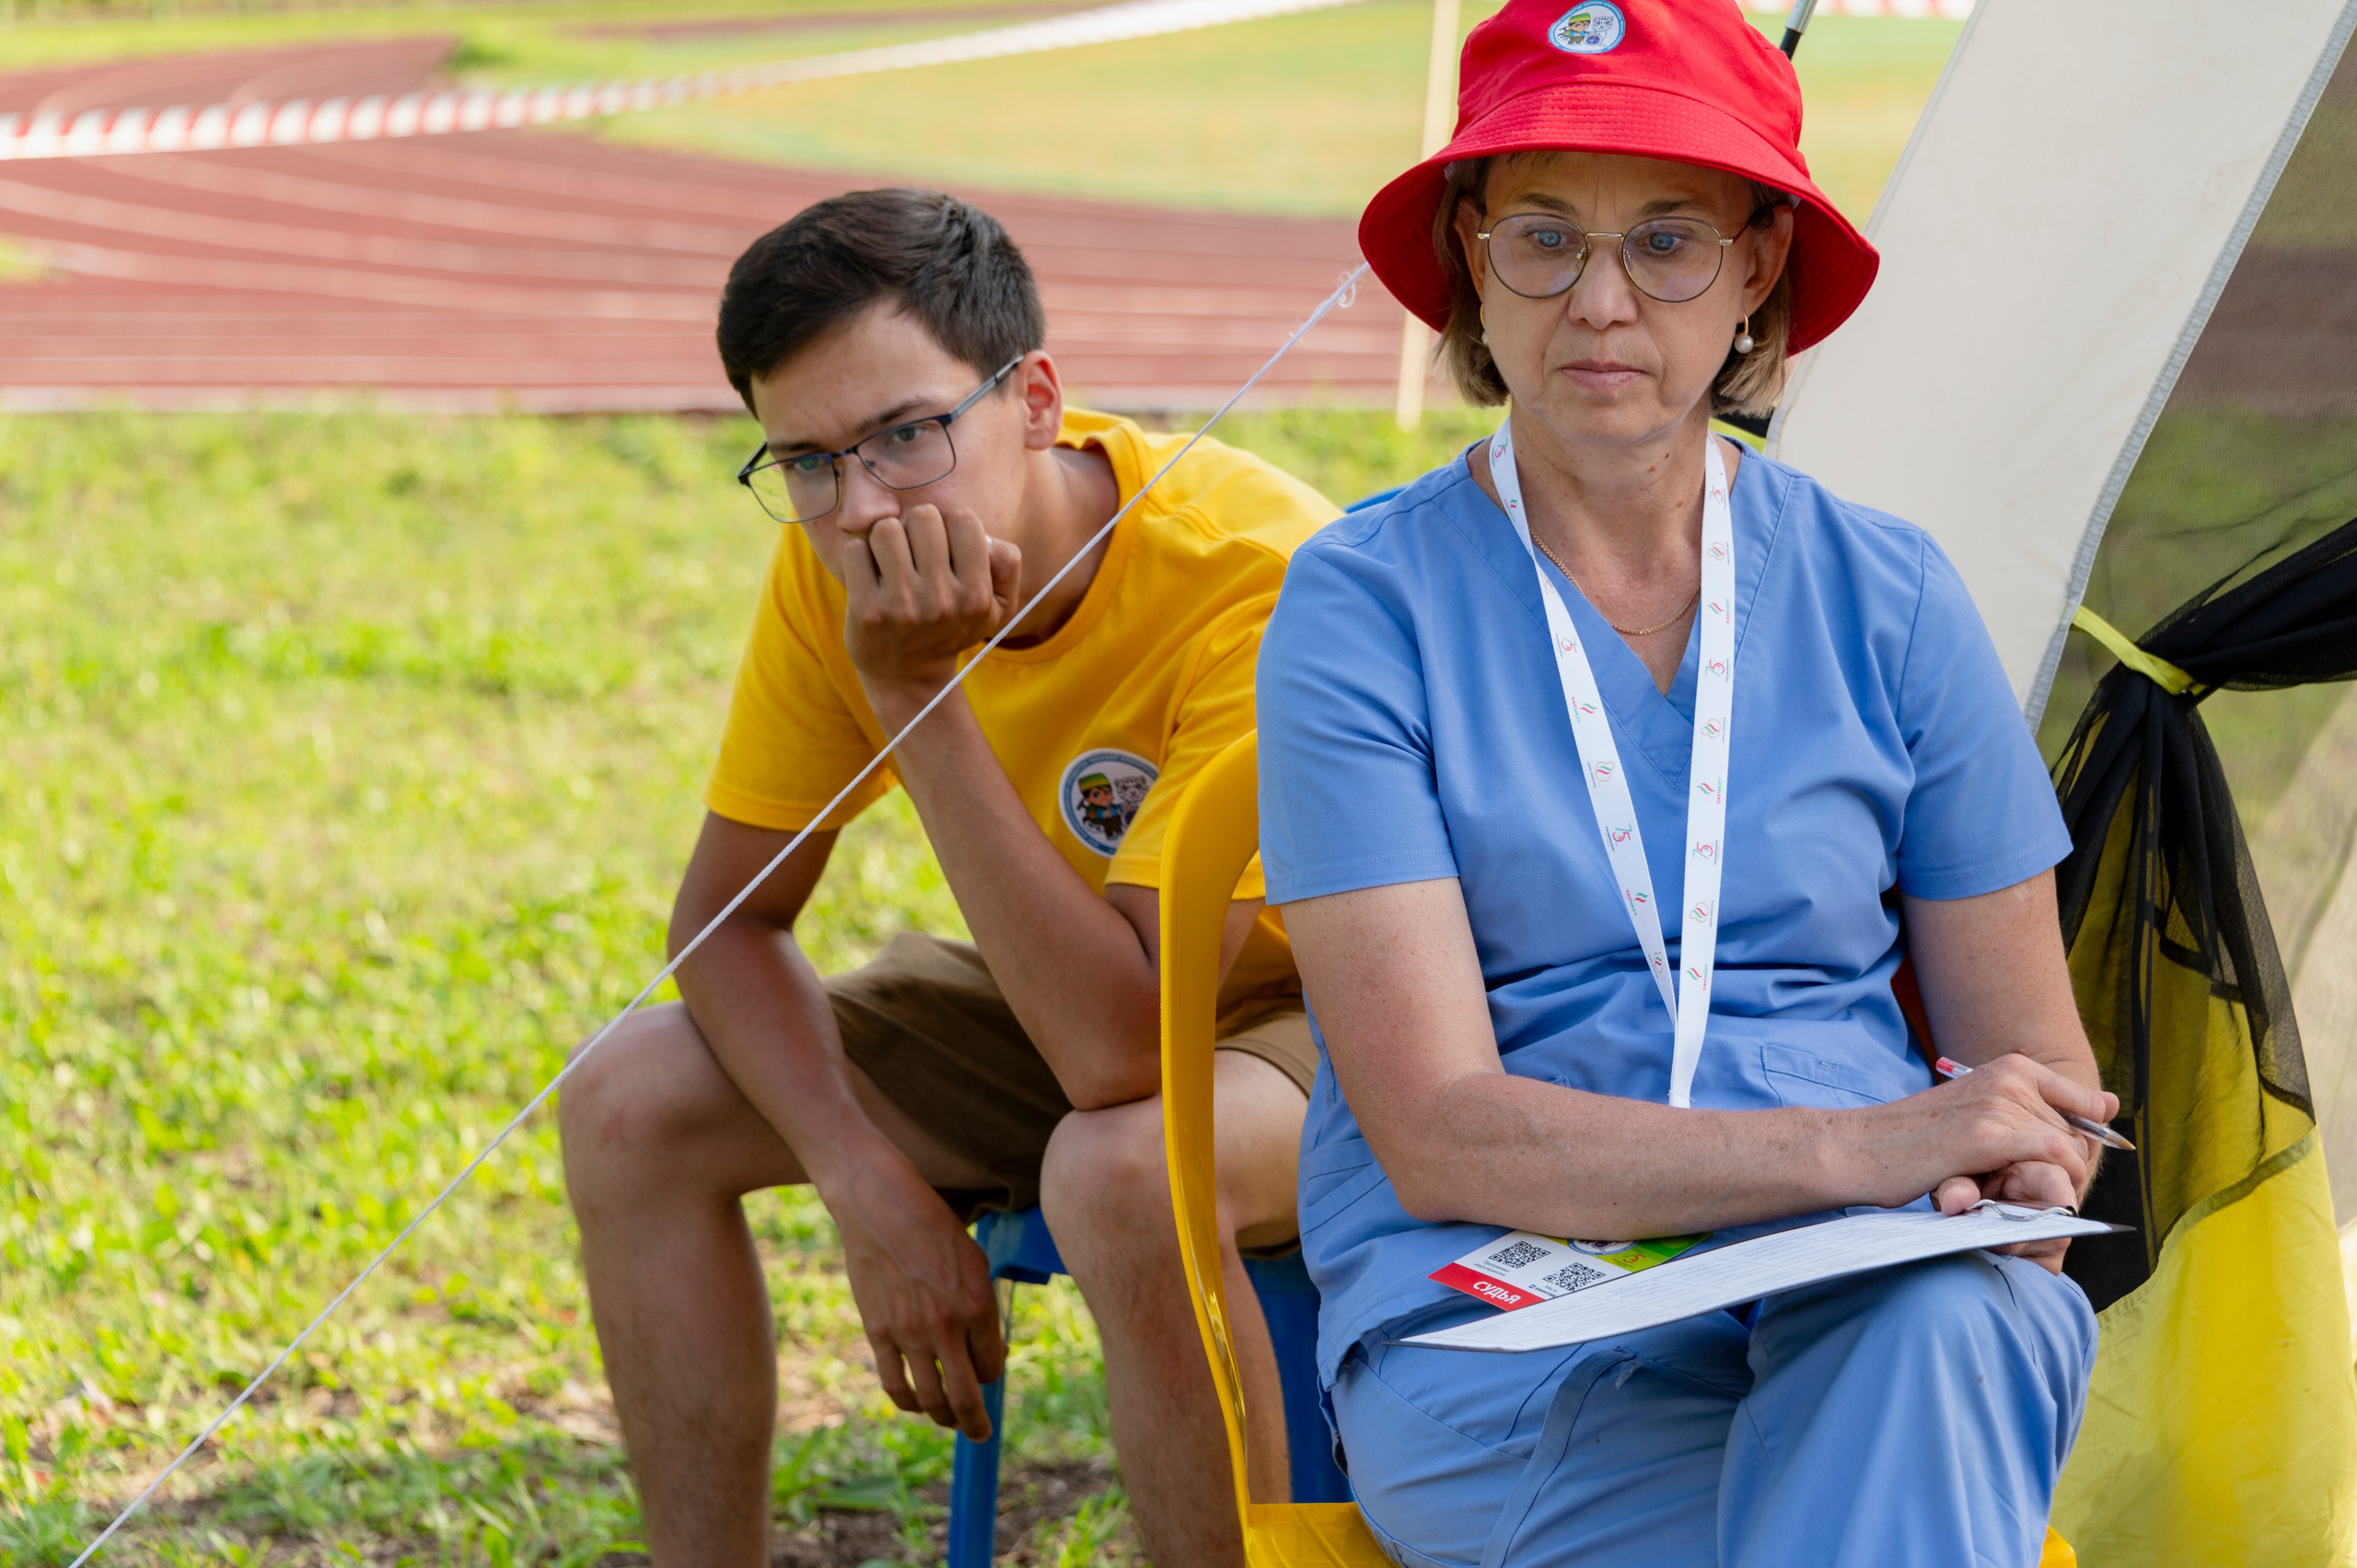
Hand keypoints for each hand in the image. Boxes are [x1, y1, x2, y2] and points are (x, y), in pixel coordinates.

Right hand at [825, 1155, 1005, 1439]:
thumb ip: (982, 1307)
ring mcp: (910, 1333)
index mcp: (978, 1305)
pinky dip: (908, 1404)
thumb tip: (987, 1350)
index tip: (990, 1370)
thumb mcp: (974, 1261)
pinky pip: (894, 1385)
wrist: (882, 1206)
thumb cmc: (934, 1227)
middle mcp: (946, 1325)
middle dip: (975, 1423)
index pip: (993, 1367)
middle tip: (980, 1432)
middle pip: (965, 1397)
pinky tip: (915, 1404)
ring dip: (942, 1418)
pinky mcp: (878, 1333)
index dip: (994, 1374)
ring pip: (930, 1400)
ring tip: (948, 1420)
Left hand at [839, 502, 1020, 716]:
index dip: (950, 526)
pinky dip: (859, 556)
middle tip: (913, 555)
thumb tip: (984, 537)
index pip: (964, 519)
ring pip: (887, 528)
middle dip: (916, 529)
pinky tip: (869, 576)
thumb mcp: (997, 606)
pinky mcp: (866, 610)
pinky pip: (855, 550)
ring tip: (890, 563)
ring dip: (886, 540)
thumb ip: (1007, 564)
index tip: (943, 549)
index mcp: (976, 595)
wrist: (909, 676)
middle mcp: (942, 601)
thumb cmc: (952, 627)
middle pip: (924, 516)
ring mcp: (902, 606)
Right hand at [1857, 1053, 2117, 1273]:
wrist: (1859, 1149)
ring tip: (2016, 1202)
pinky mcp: (1987, 1136)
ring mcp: (1999, 1103)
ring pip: (2067, 1151)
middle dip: (2061, 1173)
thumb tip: (2111, 1104)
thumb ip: (2036, 1108)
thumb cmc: (1914, 1141)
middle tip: (2022, 1195)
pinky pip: (2052, 1160)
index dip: (2081, 1146)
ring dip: (2052, 1186)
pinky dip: (2050, 1186)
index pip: (2085, 1105)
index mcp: (2010, 1067)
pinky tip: (2023, 1202)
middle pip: (2075, 1136)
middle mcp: (2010, 1077)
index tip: (2063, 1170)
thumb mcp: (1979, 1113)